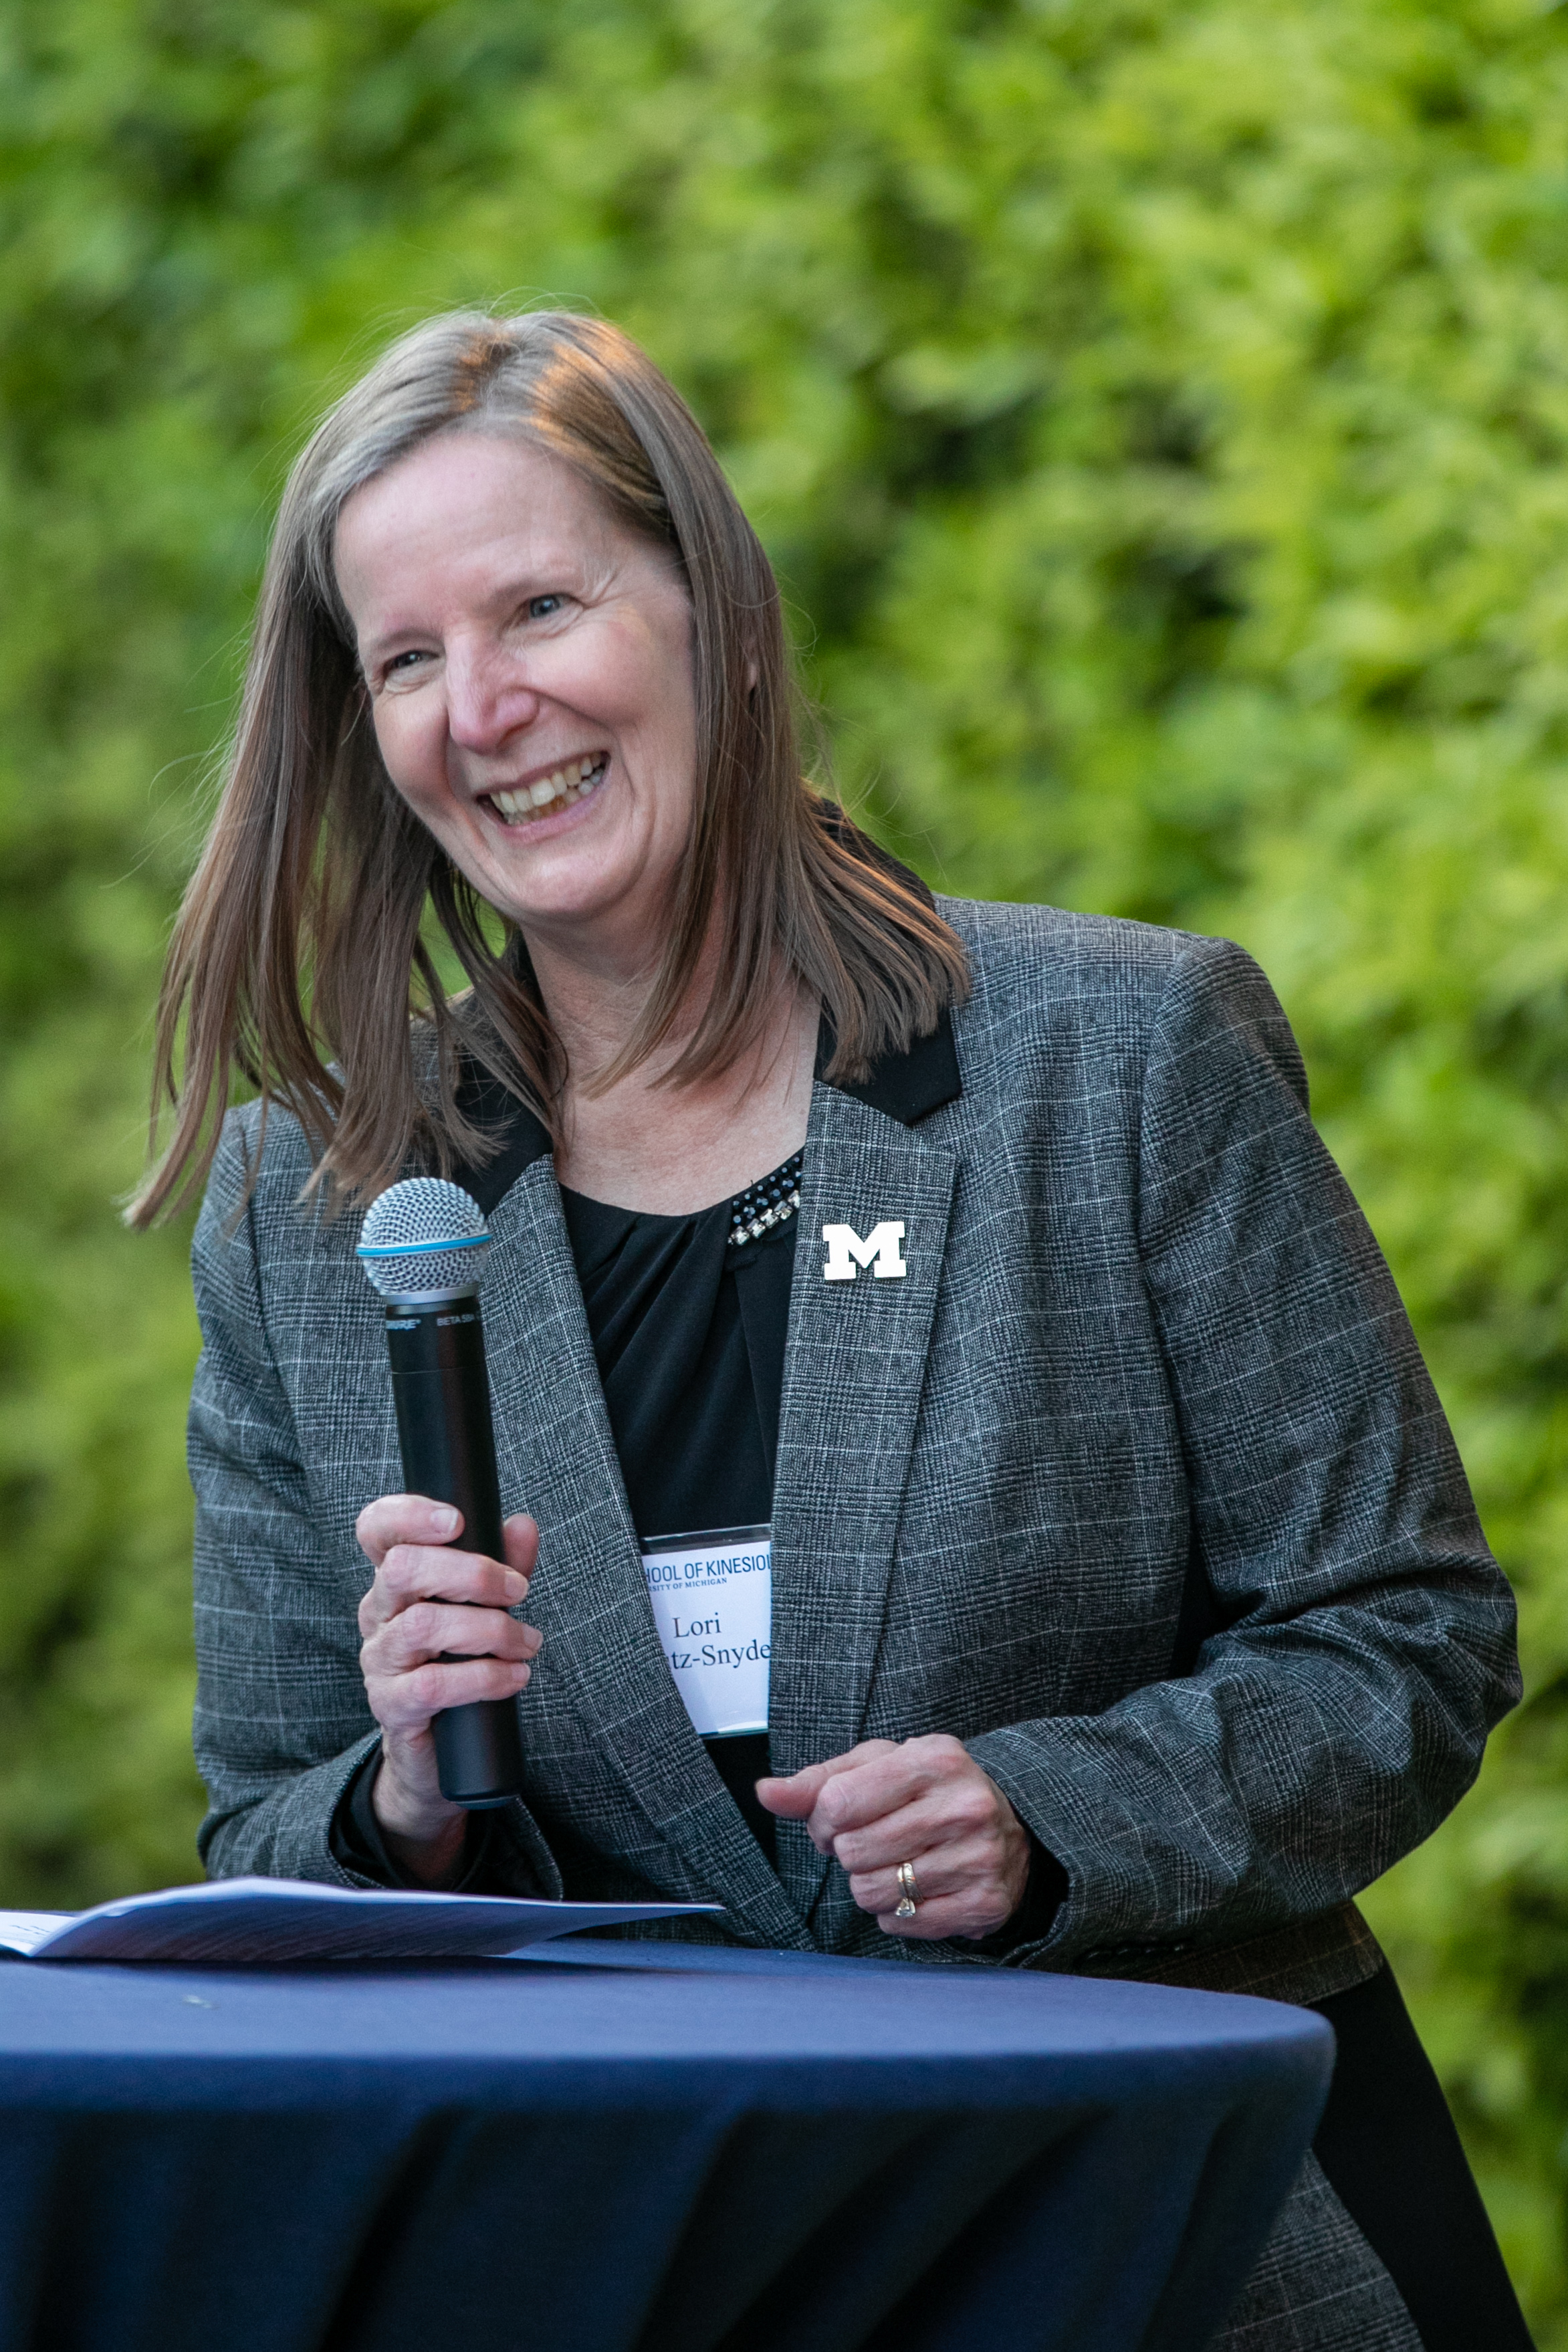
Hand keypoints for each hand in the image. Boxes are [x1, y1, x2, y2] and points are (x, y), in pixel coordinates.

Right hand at [355, 1495, 540, 1881]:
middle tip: (519, 1592)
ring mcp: (381, 1661)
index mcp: (396, 1580)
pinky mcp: (392, 1706)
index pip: (377, 1530)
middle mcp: (378, 1614)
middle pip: (402, 1569)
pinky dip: (484, 1677)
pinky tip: (515, 1677)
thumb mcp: (485, 1609)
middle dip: (472, 1573)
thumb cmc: (459, 1664)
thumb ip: (503, 1566)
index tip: (456, 1520)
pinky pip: (433, 1685)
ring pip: (423, 1625)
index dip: (408, 1514)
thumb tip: (522, 1525)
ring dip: (490, 1629)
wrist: (437, 1750)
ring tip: (528, 1643)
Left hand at [756, 1734, 1031, 1940]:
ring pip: (873, 1892)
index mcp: (934, 1759)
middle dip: (849, 1852)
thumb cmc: (929, 1791)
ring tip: (896, 1863)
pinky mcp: (985, 1903)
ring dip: (870, 1883)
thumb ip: (818, 1781)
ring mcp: (980, 1857)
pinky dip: (897, 1911)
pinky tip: (919, 1887)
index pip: (837, 1803)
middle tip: (871, 1841)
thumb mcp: (878, 1767)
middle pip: (853, 1852)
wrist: (1012, 1825)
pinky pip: (902, 1922)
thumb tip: (766, 1793)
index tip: (837, 1820)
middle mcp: (964, 1806)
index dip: (822, 1820)